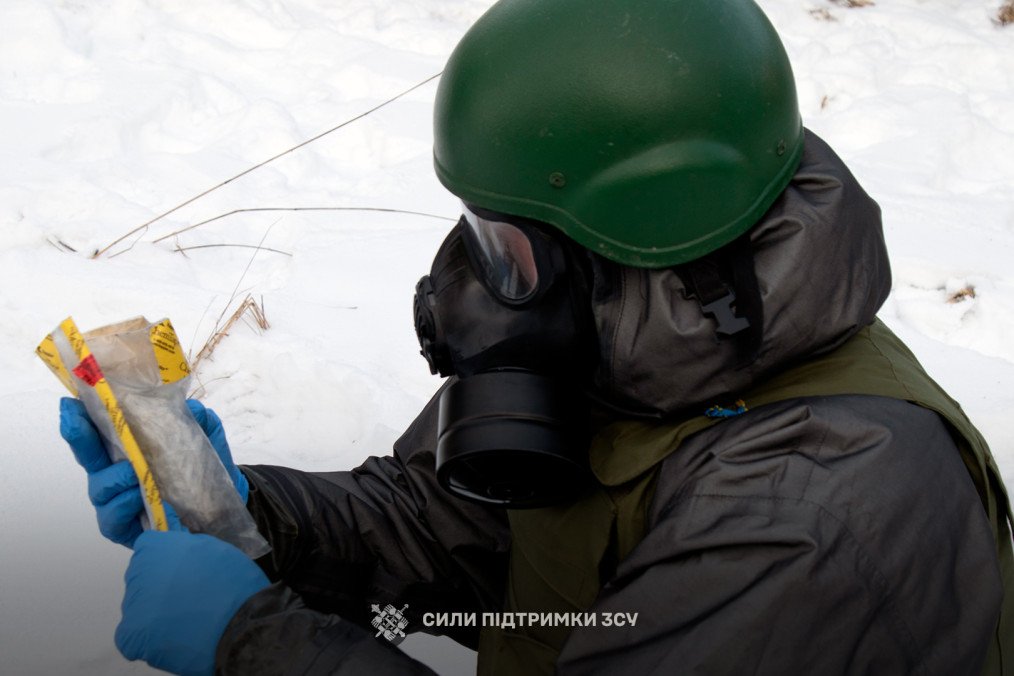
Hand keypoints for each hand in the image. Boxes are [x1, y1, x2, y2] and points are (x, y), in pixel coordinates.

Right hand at [60, 397, 247, 547]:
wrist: (222, 510)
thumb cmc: (201, 471)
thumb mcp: (206, 441)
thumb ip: (200, 421)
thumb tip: (193, 407)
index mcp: (130, 450)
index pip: (101, 432)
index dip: (83, 418)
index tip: (72, 403)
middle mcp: (116, 475)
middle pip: (90, 457)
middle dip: (80, 438)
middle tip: (75, 423)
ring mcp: (118, 502)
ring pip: (100, 489)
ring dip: (113, 478)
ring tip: (132, 473)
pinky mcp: (126, 529)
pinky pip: (113, 519)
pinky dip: (123, 507)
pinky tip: (136, 499)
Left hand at [116, 530, 269, 675]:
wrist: (240, 622)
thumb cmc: (232, 581)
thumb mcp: (211, 548)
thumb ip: (185, 547)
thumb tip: (176, 551)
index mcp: (155, 548)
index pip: (148, 547)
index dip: (166, 557)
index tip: (182, 567)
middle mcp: (137, 574)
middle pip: (142, 577)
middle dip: (159, 583)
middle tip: (188, 593)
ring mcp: (132, 606)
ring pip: (139, 605)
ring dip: (156, 610)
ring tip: (187, 616)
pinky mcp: (131, 636)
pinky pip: (133, 635)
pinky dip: (149, 636)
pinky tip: (174, 634)